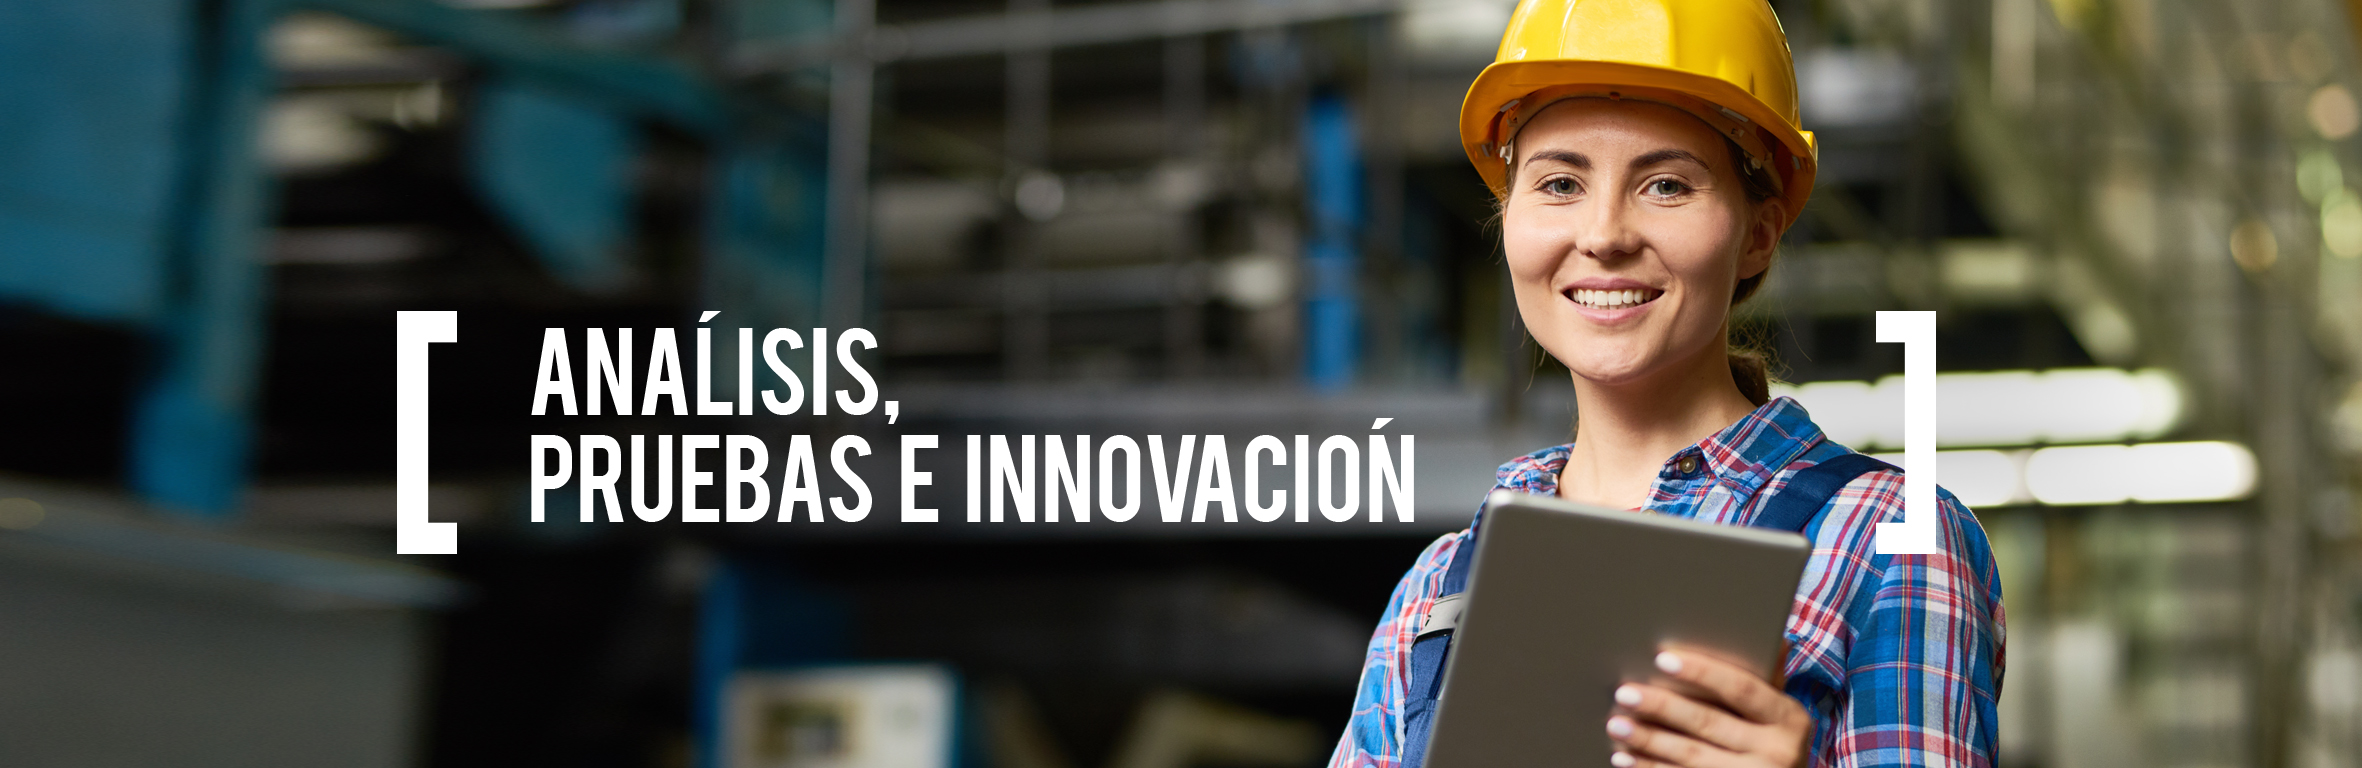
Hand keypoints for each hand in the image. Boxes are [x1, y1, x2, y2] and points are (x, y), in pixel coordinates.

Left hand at [1603, 649, 1810, 767]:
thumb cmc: (1772, 742)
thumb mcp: (1778, 713)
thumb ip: (1768, 679)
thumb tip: (1774, 637)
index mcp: (1790, 718)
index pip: (1741, 688)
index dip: (1702, 672)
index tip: (1662, 658)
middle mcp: (1779, 751)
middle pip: (1709, 722)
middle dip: (1662, 705)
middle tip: (1625, 692)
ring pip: (1692, 756)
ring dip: (1649, 739)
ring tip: (1616, 724)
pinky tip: (1625, 757)